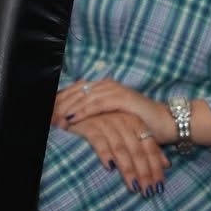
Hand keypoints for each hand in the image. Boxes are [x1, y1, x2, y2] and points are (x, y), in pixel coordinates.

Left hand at [53, 78, 170, 135]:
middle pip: (75, 92)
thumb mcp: (112, 118)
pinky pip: (98, 104)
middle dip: (58, 105)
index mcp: (102, 88)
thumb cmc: (138, 124)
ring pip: (83, 97)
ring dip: (66, 108)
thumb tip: (69, 121)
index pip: (74, 91)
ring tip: (53, 120)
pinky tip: (71, 119)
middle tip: (45, 118)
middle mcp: (107, 86)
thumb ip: (94, 115)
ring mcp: (115, 90)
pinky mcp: (123, 99)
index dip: (58, 101)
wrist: (165, 123)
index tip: (45, 114)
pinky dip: (83, 111)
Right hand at [67, 111, 168, 194]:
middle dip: (144, 173)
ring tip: (134, 187)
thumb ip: (147, 146)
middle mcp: (123, 121)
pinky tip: (110, 168)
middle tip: (148, 192)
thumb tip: (167, 165)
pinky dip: (105, 154)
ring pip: (121, 149)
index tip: (159, 186)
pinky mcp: (89, 126)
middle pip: (137, 151)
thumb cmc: (104, 123)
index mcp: (135, 122)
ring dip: (128, 170)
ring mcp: (106, 123)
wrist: (78, 109)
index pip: (150, 147)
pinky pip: (99, 141)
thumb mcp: (129, 131)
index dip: (155, 167)